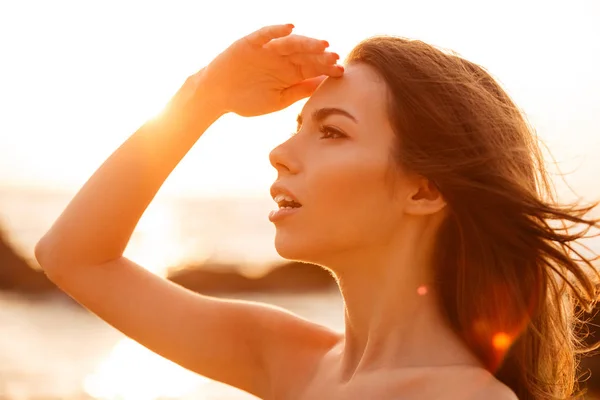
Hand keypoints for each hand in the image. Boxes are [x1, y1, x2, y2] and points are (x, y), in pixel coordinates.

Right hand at [198, 24, 343, 116]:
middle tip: (334, 57)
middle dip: (320, 55)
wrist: (217, 96)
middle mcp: (282, 59)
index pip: (313, 68)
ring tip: (321, 44)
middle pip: (305, 54)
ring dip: (306, 42)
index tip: (340, 71)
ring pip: (290, 43)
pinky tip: (290, 28)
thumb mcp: (278, 100)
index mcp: (290, 73)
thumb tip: (323, 85)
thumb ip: (299, 91)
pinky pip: (266, 33)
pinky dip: (277, 30)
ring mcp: (268, 49)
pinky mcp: (251, 43)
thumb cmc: (247, 100)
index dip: (326, 68)